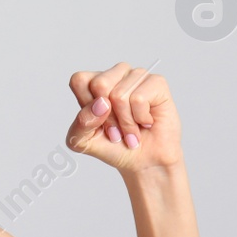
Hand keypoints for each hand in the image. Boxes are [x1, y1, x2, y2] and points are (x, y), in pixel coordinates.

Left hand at [65, 63, 181, 172]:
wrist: (143, 162)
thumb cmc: (114, 147)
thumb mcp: (83, 141)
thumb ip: (81, 123)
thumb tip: (101, 104)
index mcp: (93, 83)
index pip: (80, 80)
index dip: (87, 107)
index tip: (97, 122)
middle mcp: (115, 75)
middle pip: (100, 84)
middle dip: (108, 116)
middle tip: (116, 129)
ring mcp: (136, 76)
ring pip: (119, 95)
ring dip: (125, 122)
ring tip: (132, 129)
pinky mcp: (157, 83)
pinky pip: (139, 98)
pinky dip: (141, 118)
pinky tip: (146, 122)